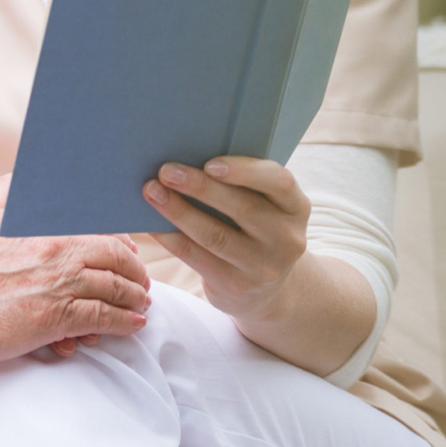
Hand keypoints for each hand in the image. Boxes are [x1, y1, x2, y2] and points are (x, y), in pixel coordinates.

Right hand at [0, 177, 150, 391]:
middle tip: (140, 283)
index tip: (126, 252)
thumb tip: (25, 178)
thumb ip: (5, 191)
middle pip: (117, 258)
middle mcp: (57, 250)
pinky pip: (105, 319)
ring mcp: (58, 284)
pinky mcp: (56, 318)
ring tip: (139, 306)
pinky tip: (130, 326)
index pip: (99, 227)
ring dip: (134, 299)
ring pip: (116, 290)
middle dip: (135, 272)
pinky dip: (124, 323)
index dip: (120, 242)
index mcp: (42, 224)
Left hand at [144, 156, 307, 323]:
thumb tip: (185, 156)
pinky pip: (196, 257)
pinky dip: (170, 237)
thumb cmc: (254, 229)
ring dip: (178, 211)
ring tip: (151, 191)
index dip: (245, 171)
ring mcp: (262, 266)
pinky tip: (150, 222)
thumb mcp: (264, 207)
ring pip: (215, 235)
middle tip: (166, 170)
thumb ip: (241, 184)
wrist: (266, 290)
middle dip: (200, 187)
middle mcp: (286, 238)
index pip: (279, 182)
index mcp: (295, 207)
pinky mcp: (236, 285)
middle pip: (242, 208)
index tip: (210, 163)